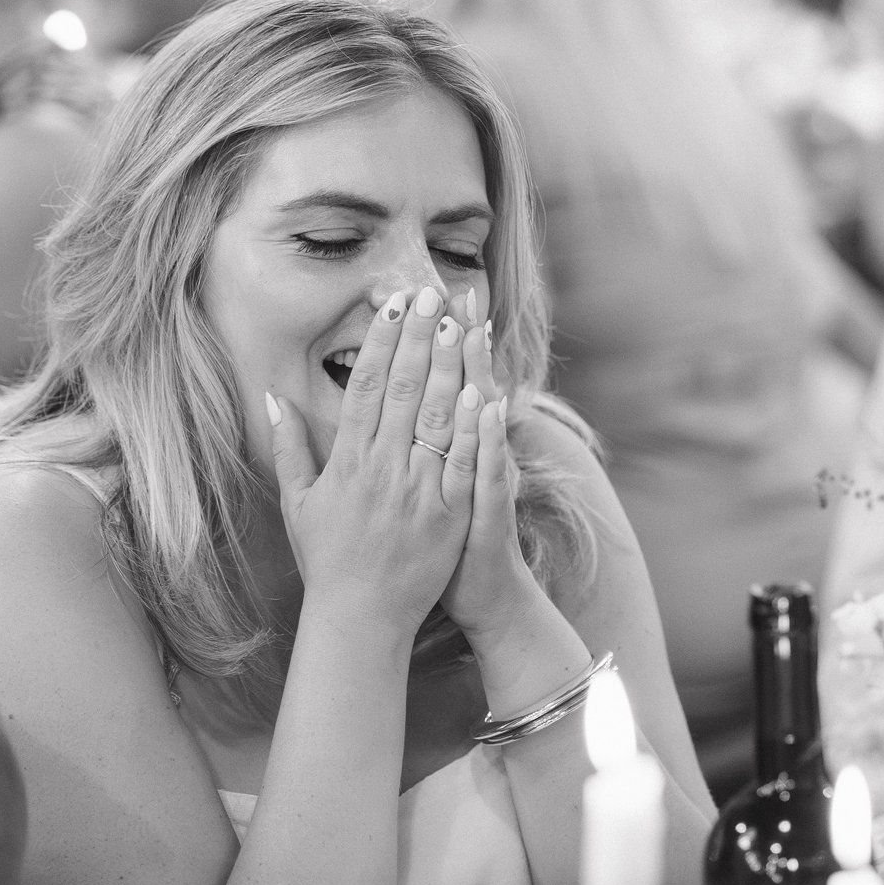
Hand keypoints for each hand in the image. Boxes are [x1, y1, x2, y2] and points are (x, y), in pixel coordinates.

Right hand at [268, 285, 485, 643]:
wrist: (360, 618)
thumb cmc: (326, 560)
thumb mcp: (298, 503)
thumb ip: (290, 447)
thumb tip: (273, 397)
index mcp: (346, 463)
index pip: (363, 388)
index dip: (379, 343)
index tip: (392, 306)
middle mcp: (380, 471)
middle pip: (400, 390)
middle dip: (416, 338)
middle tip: (429, 294)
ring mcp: (416, 493)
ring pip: (434, 417)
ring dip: (446, 366)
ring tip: (457, 322)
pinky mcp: (447, 517)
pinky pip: (461, 463)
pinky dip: (471, 427)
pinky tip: (482, 389)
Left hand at [440, 308, 537, 640]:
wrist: (481, 594)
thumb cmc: (444, 543)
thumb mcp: (431, 488)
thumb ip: (412, 444)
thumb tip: (393, 406)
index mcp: (446, 447)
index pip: (436, 384)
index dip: (426, 342)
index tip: (418, 296)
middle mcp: (470, 455)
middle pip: (462, 386)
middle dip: (454, 339)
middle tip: (449, 289)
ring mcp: (483, 479)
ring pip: (481, 418)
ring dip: (476, 374)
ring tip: (469, 329)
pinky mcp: (489, 510)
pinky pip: (489, 469)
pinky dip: (488, 438)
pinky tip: (486, 405)